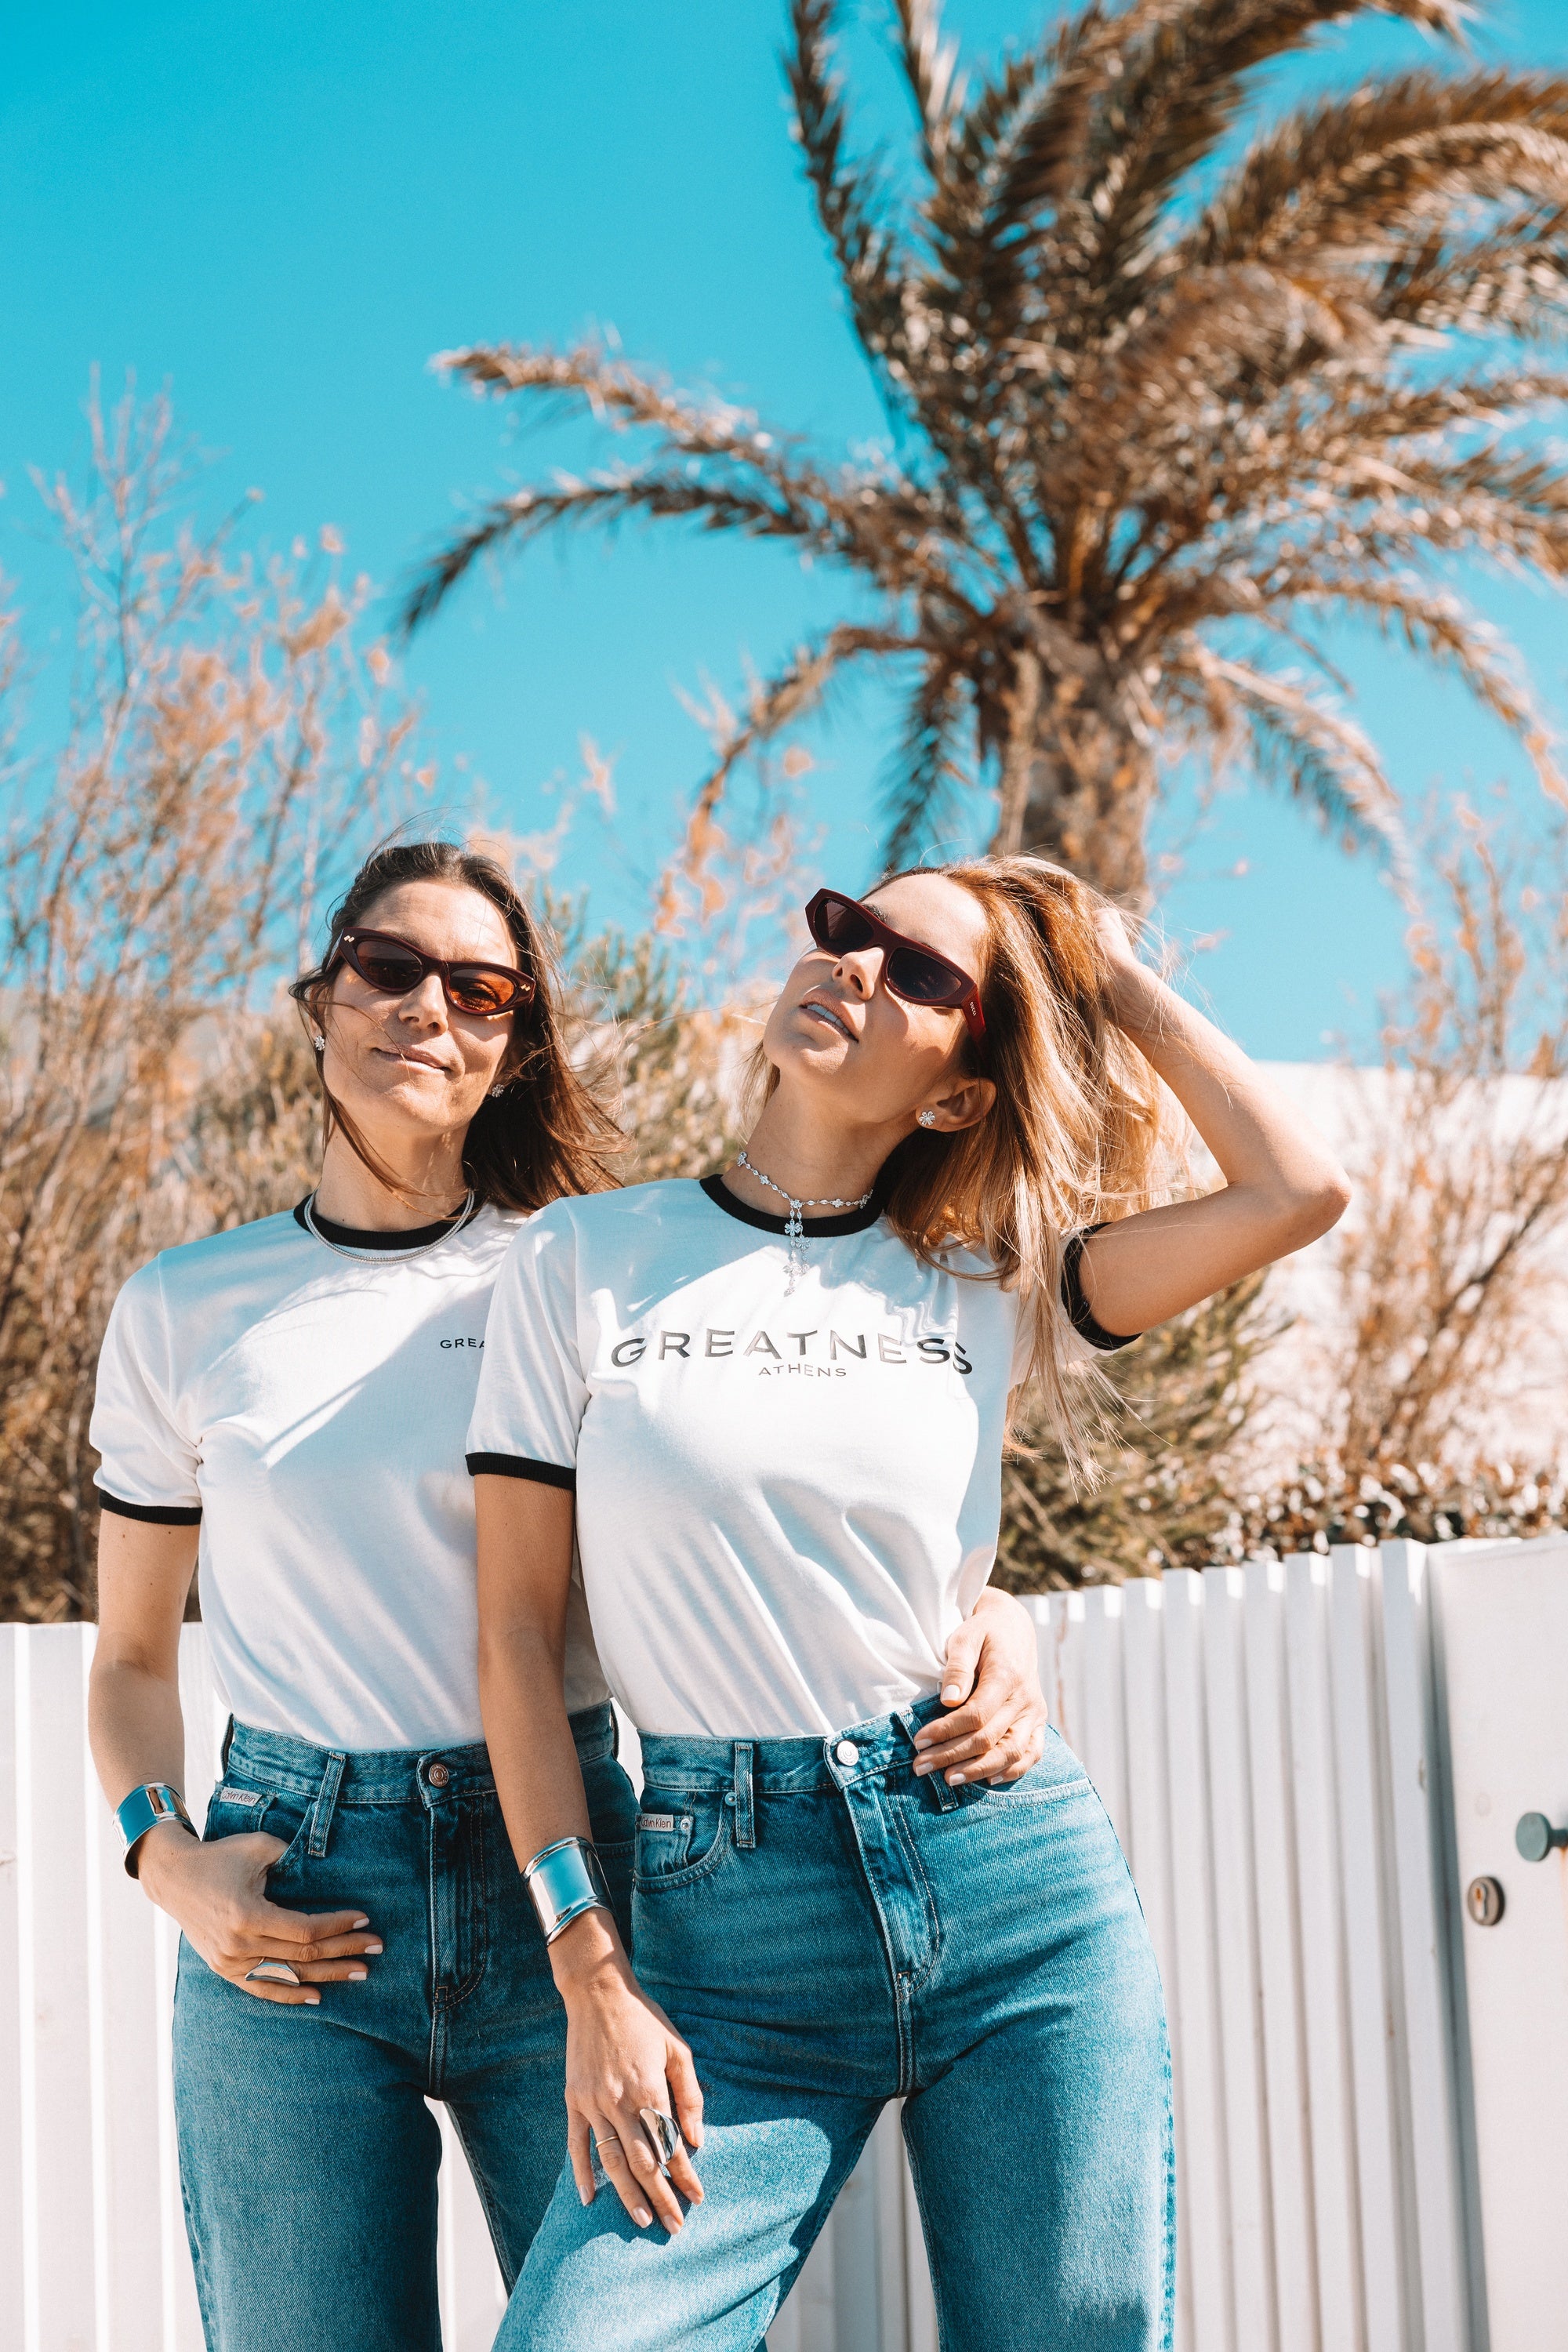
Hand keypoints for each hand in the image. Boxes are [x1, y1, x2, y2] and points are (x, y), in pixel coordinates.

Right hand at [137, 1826, 381, 2006]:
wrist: (175, 1878)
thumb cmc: (220, 1857)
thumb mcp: (258, 1847)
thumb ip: (292, 1857)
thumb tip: (326, 1868)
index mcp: (247, 1915)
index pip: (305, 1931)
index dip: (338, 1926)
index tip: (365, 1919)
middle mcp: (238, 1945)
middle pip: (302, 1956)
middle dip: (344, 1952)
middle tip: (376, 1947)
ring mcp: (230, 1962)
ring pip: (288, 1975)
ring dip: (327, 1976)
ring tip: (359, 1973)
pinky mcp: (225, 1968)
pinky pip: (262, 1987)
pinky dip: (290, 1993)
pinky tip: (316, 1995)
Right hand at [555, 1929, 704, 2233]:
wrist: (598, 1993)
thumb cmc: (644, 2019)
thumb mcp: (678, 2049)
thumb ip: (688, 2095)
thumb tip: (696, 2139)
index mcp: (649, 2089)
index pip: (669, 2146)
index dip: (685, 2175)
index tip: (697, 2198)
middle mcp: (619, 2102)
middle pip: (642, 2162)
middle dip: (660, 2197)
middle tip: (673, 2227)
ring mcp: (593, 2103)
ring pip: (610, 2161)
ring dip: (627, 2194)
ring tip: (641, 2220)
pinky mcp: (574, 2100)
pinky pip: (577, 2144)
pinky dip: (581, 2173)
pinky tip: (589, 2199)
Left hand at [914, 1588, 1047, 1785]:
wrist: (1015, 1629)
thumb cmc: (983, 1633)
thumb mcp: (965, 1637)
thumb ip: (957, 1666)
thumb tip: (948, 1699)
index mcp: (1007, 1676)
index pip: (976, 1715)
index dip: (946, 1731)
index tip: (918, 1741)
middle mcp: (1025, 1698)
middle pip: (988, 1738)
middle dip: (951, 1755)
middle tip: (920, 1766)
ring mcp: (1034, 1712)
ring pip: (1011, 1752)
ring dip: (978, 1770)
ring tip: (948, 1779)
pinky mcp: (1038, 1721)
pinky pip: (1031, 1753)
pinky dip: (1012, 1771)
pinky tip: (988, 1780)